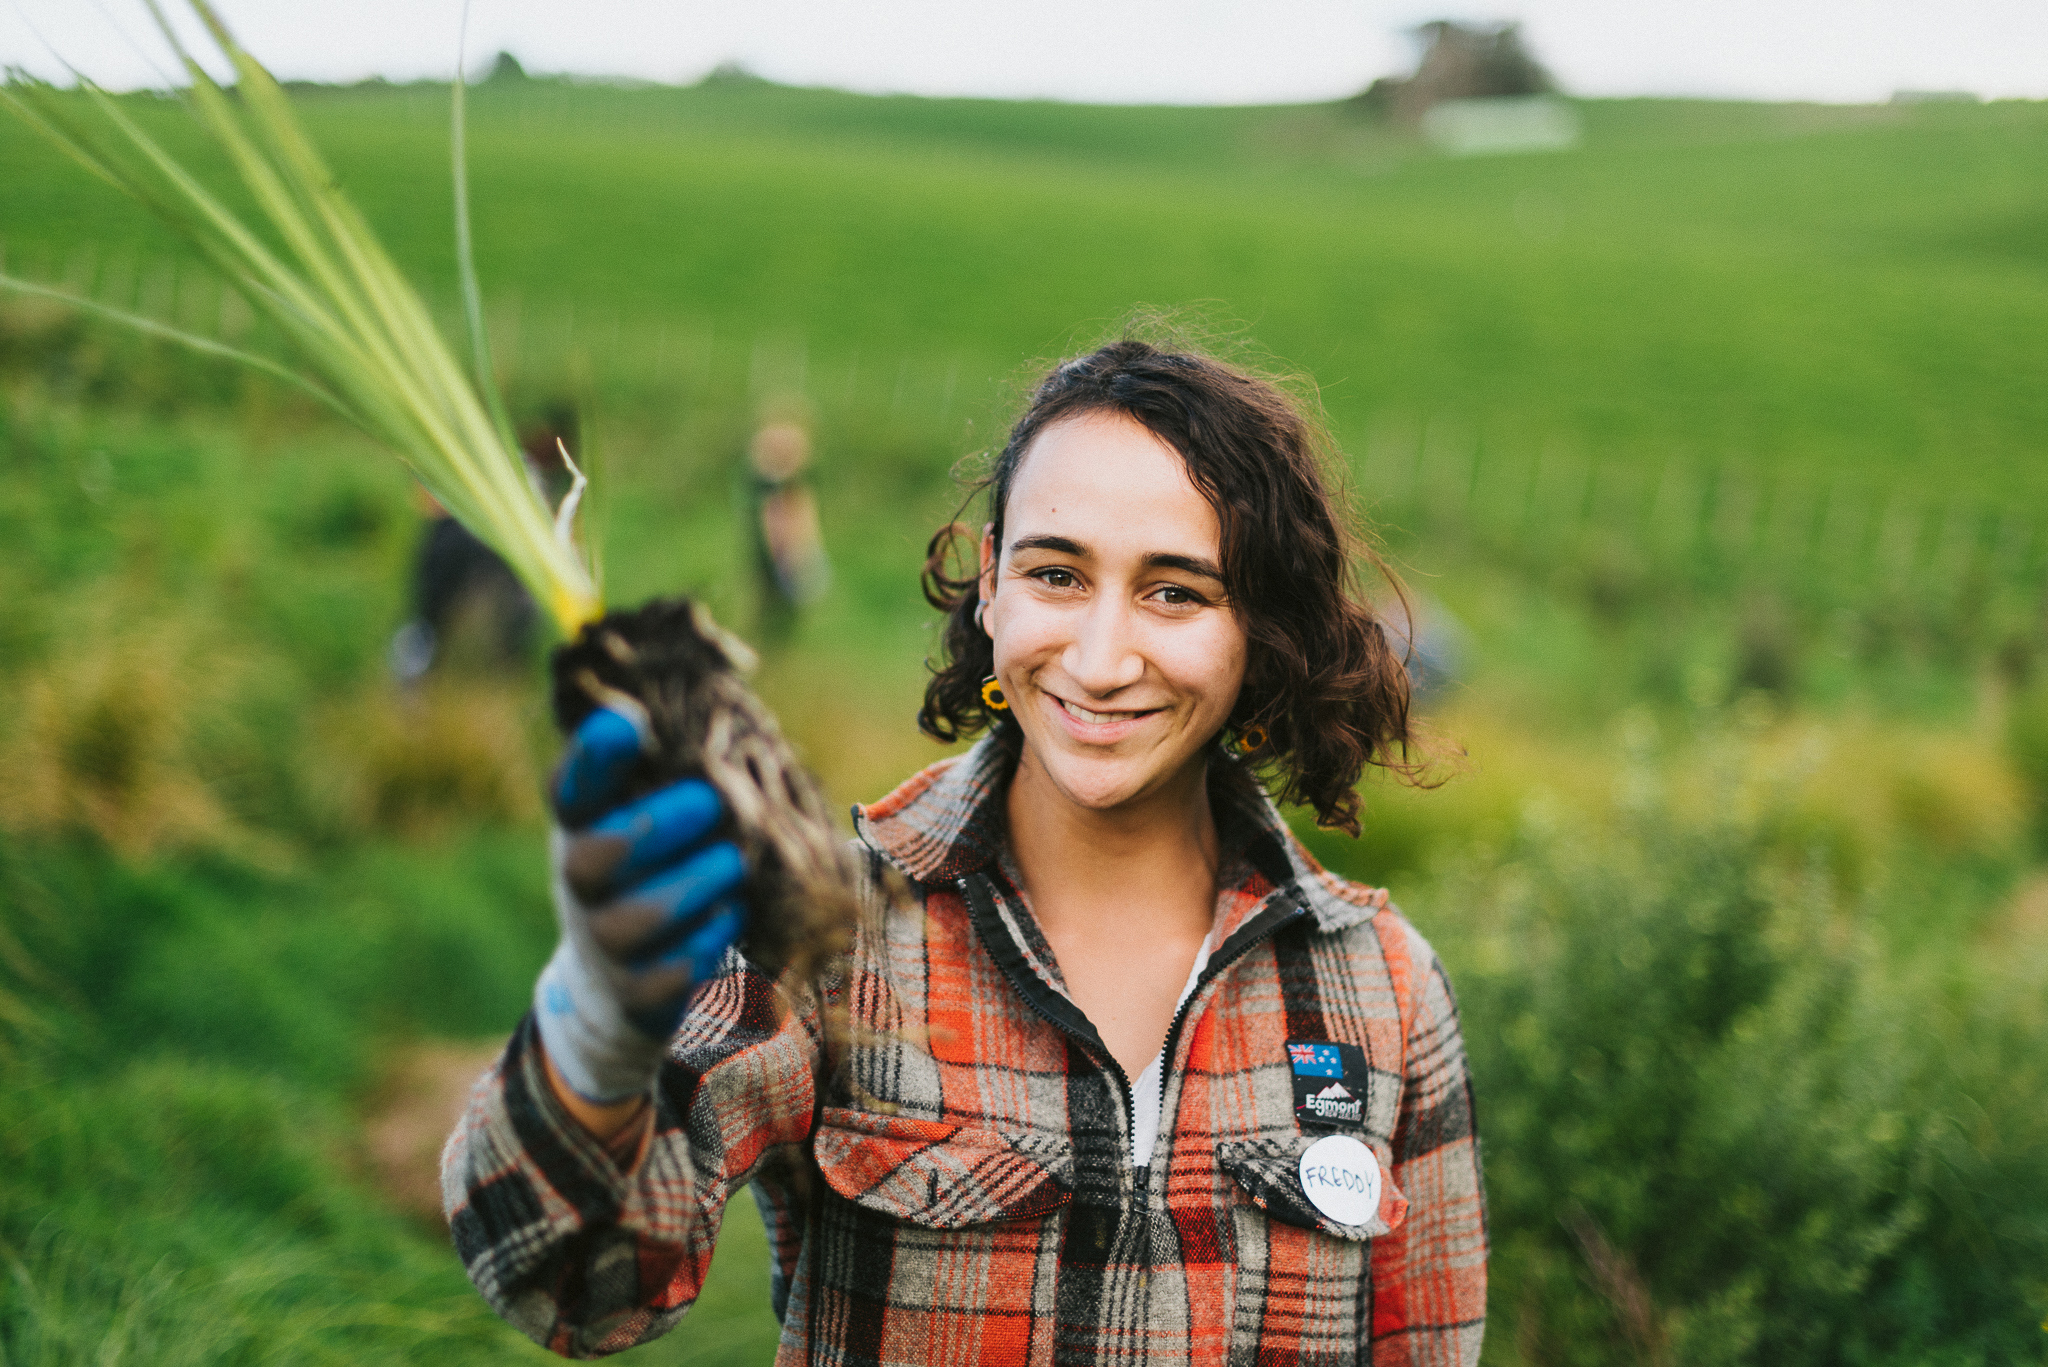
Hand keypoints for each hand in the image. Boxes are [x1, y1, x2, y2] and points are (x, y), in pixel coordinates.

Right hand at [533, 706, 748, 1104]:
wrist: (616, 976)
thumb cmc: (648, 864)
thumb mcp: (643, 808)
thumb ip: (665, 763)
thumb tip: (716, 698)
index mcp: (583, 823)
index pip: (572, 787)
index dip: (591, 758)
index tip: (625, 723)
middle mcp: (581, 880)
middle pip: (597, 856)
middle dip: (657, 826)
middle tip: (709, 801)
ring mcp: (604, 941)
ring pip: (638, 919)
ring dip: (693, 884)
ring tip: (732, 860)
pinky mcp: (637, 992)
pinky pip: (672, 971)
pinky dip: (707, 940)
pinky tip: (730, 914)